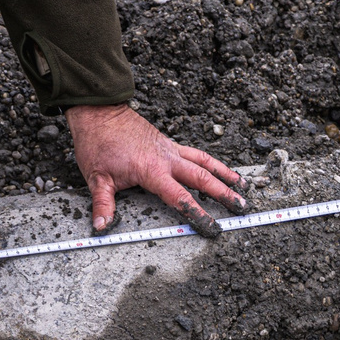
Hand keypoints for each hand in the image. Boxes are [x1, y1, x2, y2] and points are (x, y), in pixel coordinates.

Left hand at [65, 103, 248, 237]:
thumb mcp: (96, 178)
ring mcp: (170, 149)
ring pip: (205, 162)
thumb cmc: (97, 143)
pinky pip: (196, 153)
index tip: (213, 227)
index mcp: (152, 170)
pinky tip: (219, 168)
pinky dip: (211, 161)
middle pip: (203, 178)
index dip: (198, 214)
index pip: (180, 198)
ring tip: (243, 186)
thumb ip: (103, 204)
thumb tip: (101, 227)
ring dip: (225, 174)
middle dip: (224, 194)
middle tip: (243, 208)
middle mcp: (167, 159)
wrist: (99, 112)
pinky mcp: (168, 143)